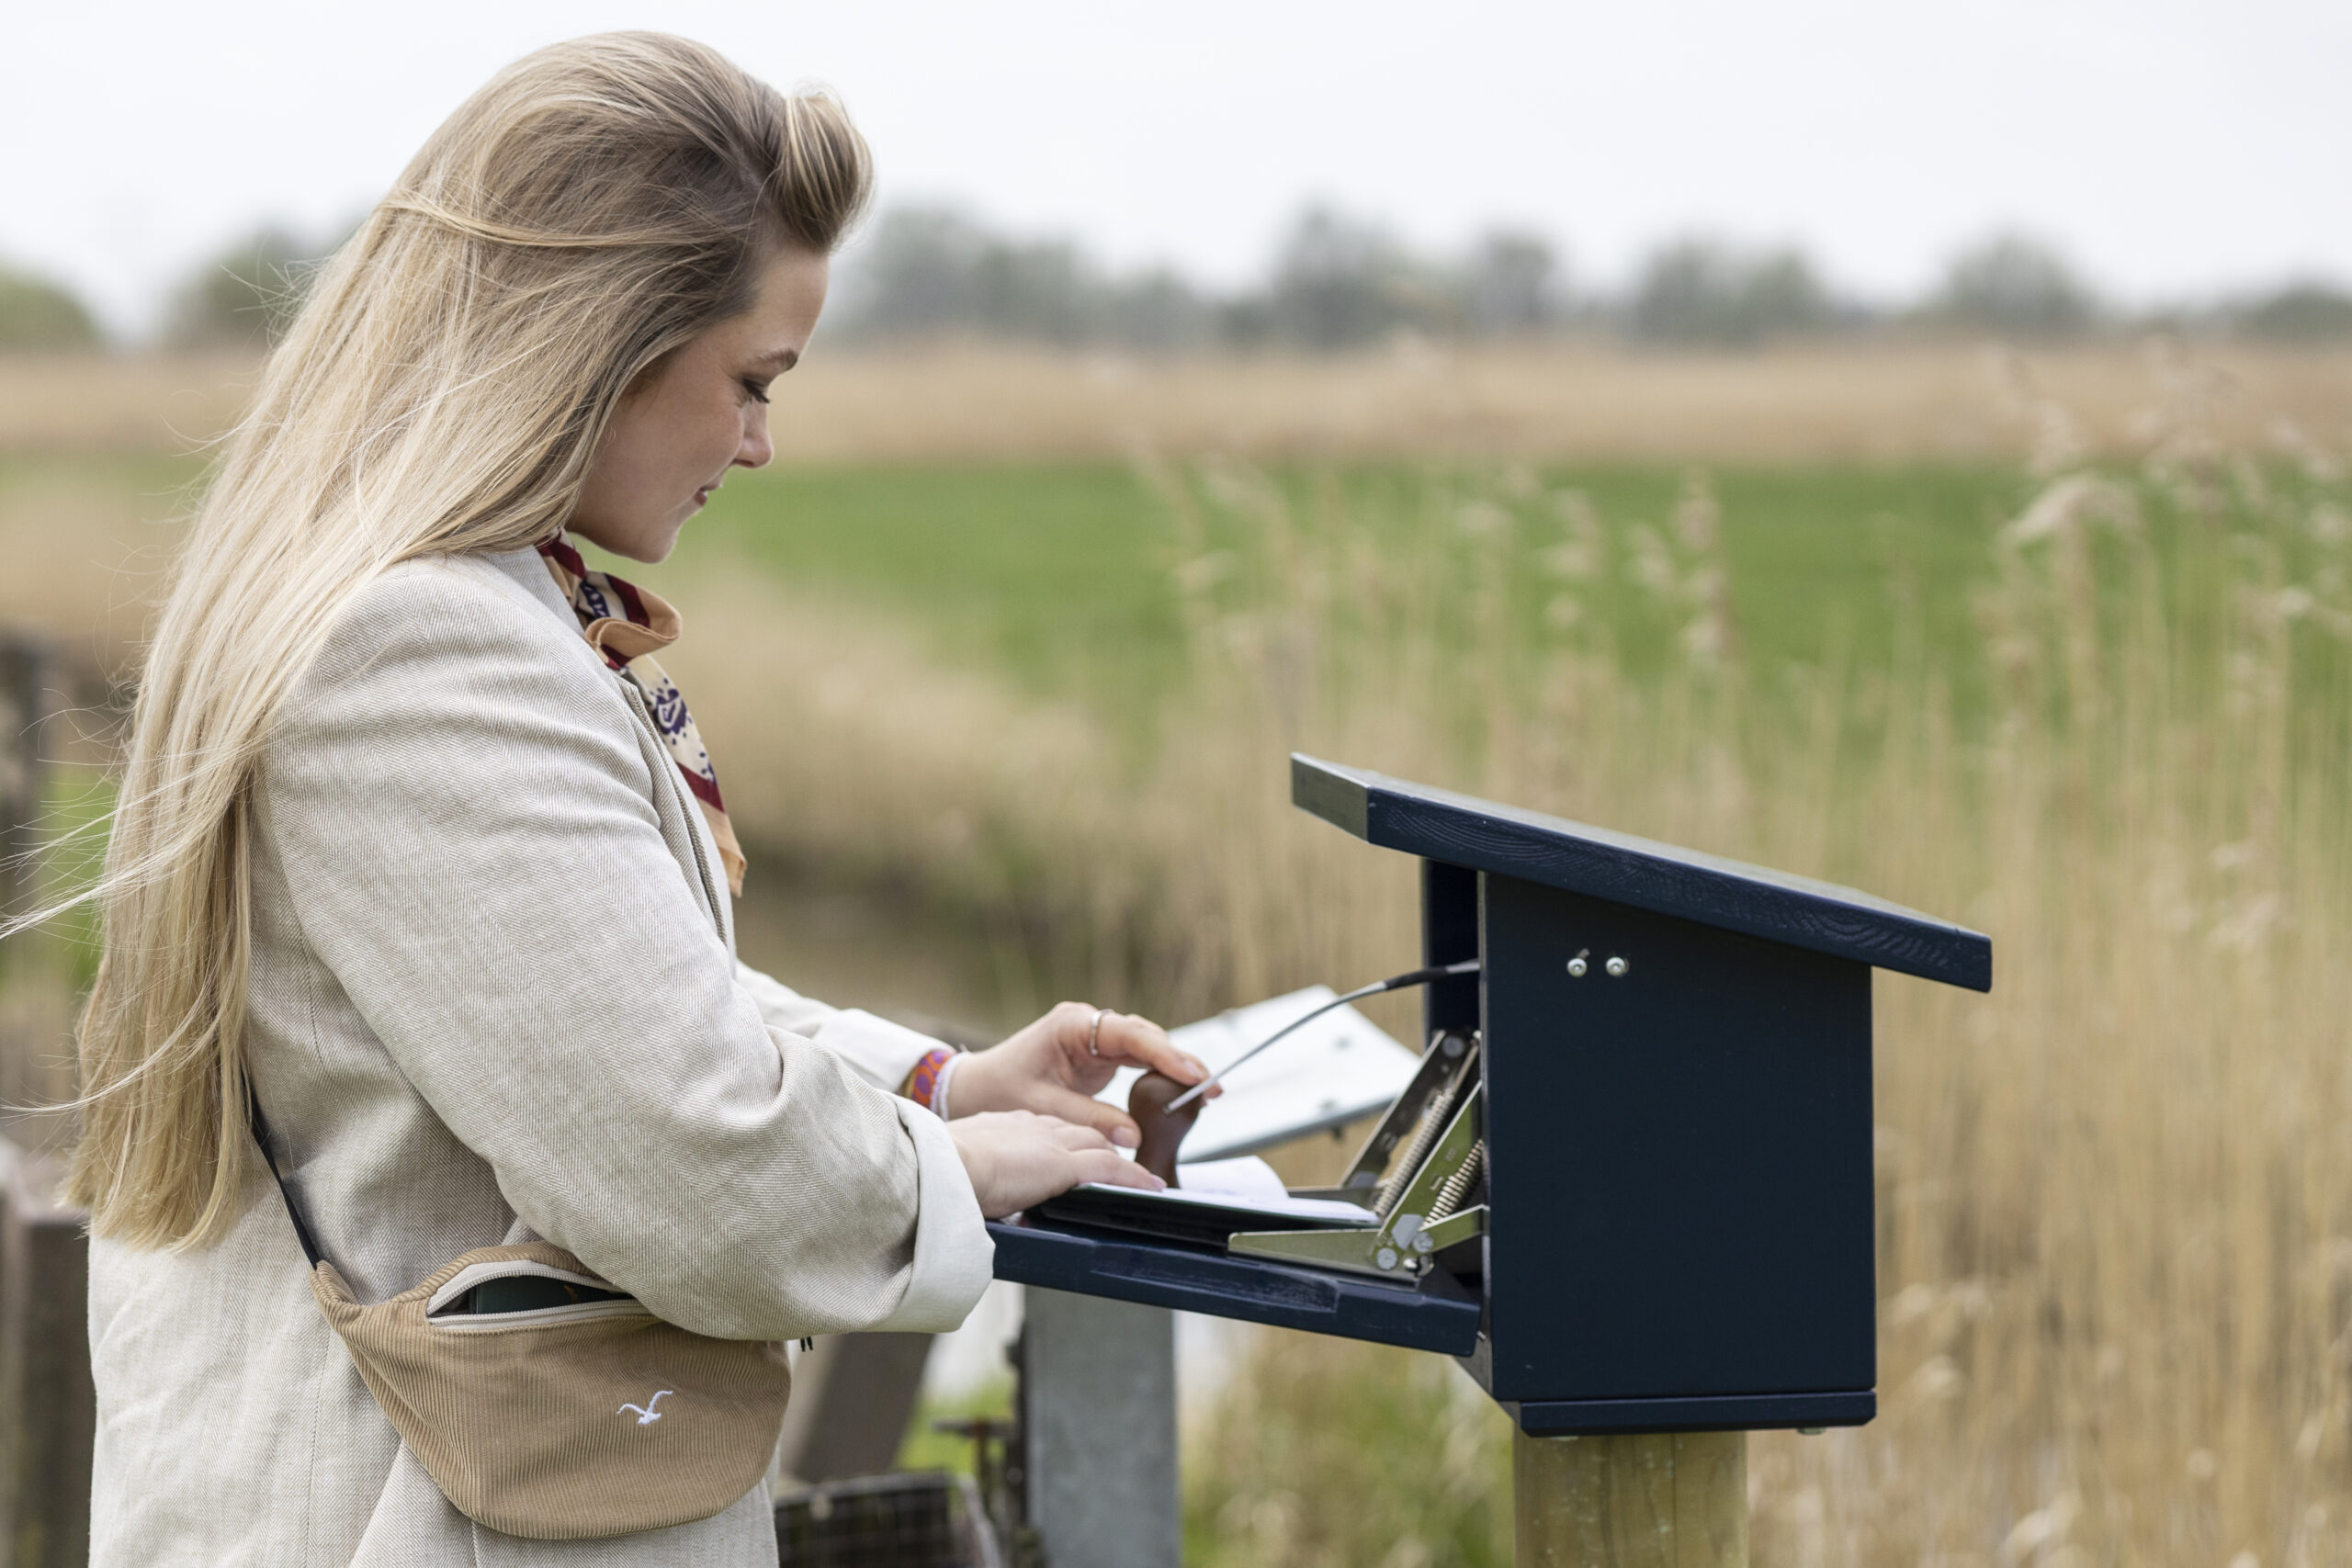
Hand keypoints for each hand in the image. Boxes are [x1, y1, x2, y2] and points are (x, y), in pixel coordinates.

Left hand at [945, 1002, 1218, 1148]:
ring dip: (1173, 1067)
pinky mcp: (1096, 1055)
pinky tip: (1178, 1092)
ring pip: (1145, 1046)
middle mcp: (1087, 1025)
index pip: (1130, 1035)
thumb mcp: (1044, 1108)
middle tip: (1212, 1088)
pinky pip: (1135, 1060)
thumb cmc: (999, 1089)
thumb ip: (1091, 1119)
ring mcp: (1093, 1038)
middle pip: (1146, 1037)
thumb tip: (1134, 1136)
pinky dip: (1157, 1074)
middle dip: (1180, 1061)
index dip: (1166, 1054)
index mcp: (1072, 1025)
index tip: (1193, 1074)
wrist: (973, 1087)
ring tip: (1205, 1092)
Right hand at [948, 1111, 1163, 1217]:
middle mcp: (1031, 1127)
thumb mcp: (957, 1166)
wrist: (940, 1164)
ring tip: (1137, 1176)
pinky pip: (1110, 1168)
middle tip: (1112, 1162)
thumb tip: (970, 1199)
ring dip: (1118, 1160)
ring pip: (1097, 1145)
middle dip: (1097, 1144)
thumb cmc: (938, 1169)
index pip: (1045, 1128)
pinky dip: (1133, 1176)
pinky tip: (1151, 1185)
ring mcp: (1050, 1143)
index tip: (1067, 1151)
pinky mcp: (1064, 1165)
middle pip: (1077, 1132)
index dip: (1063, 1140)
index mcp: (1003, 1124)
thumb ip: (973, 1176)